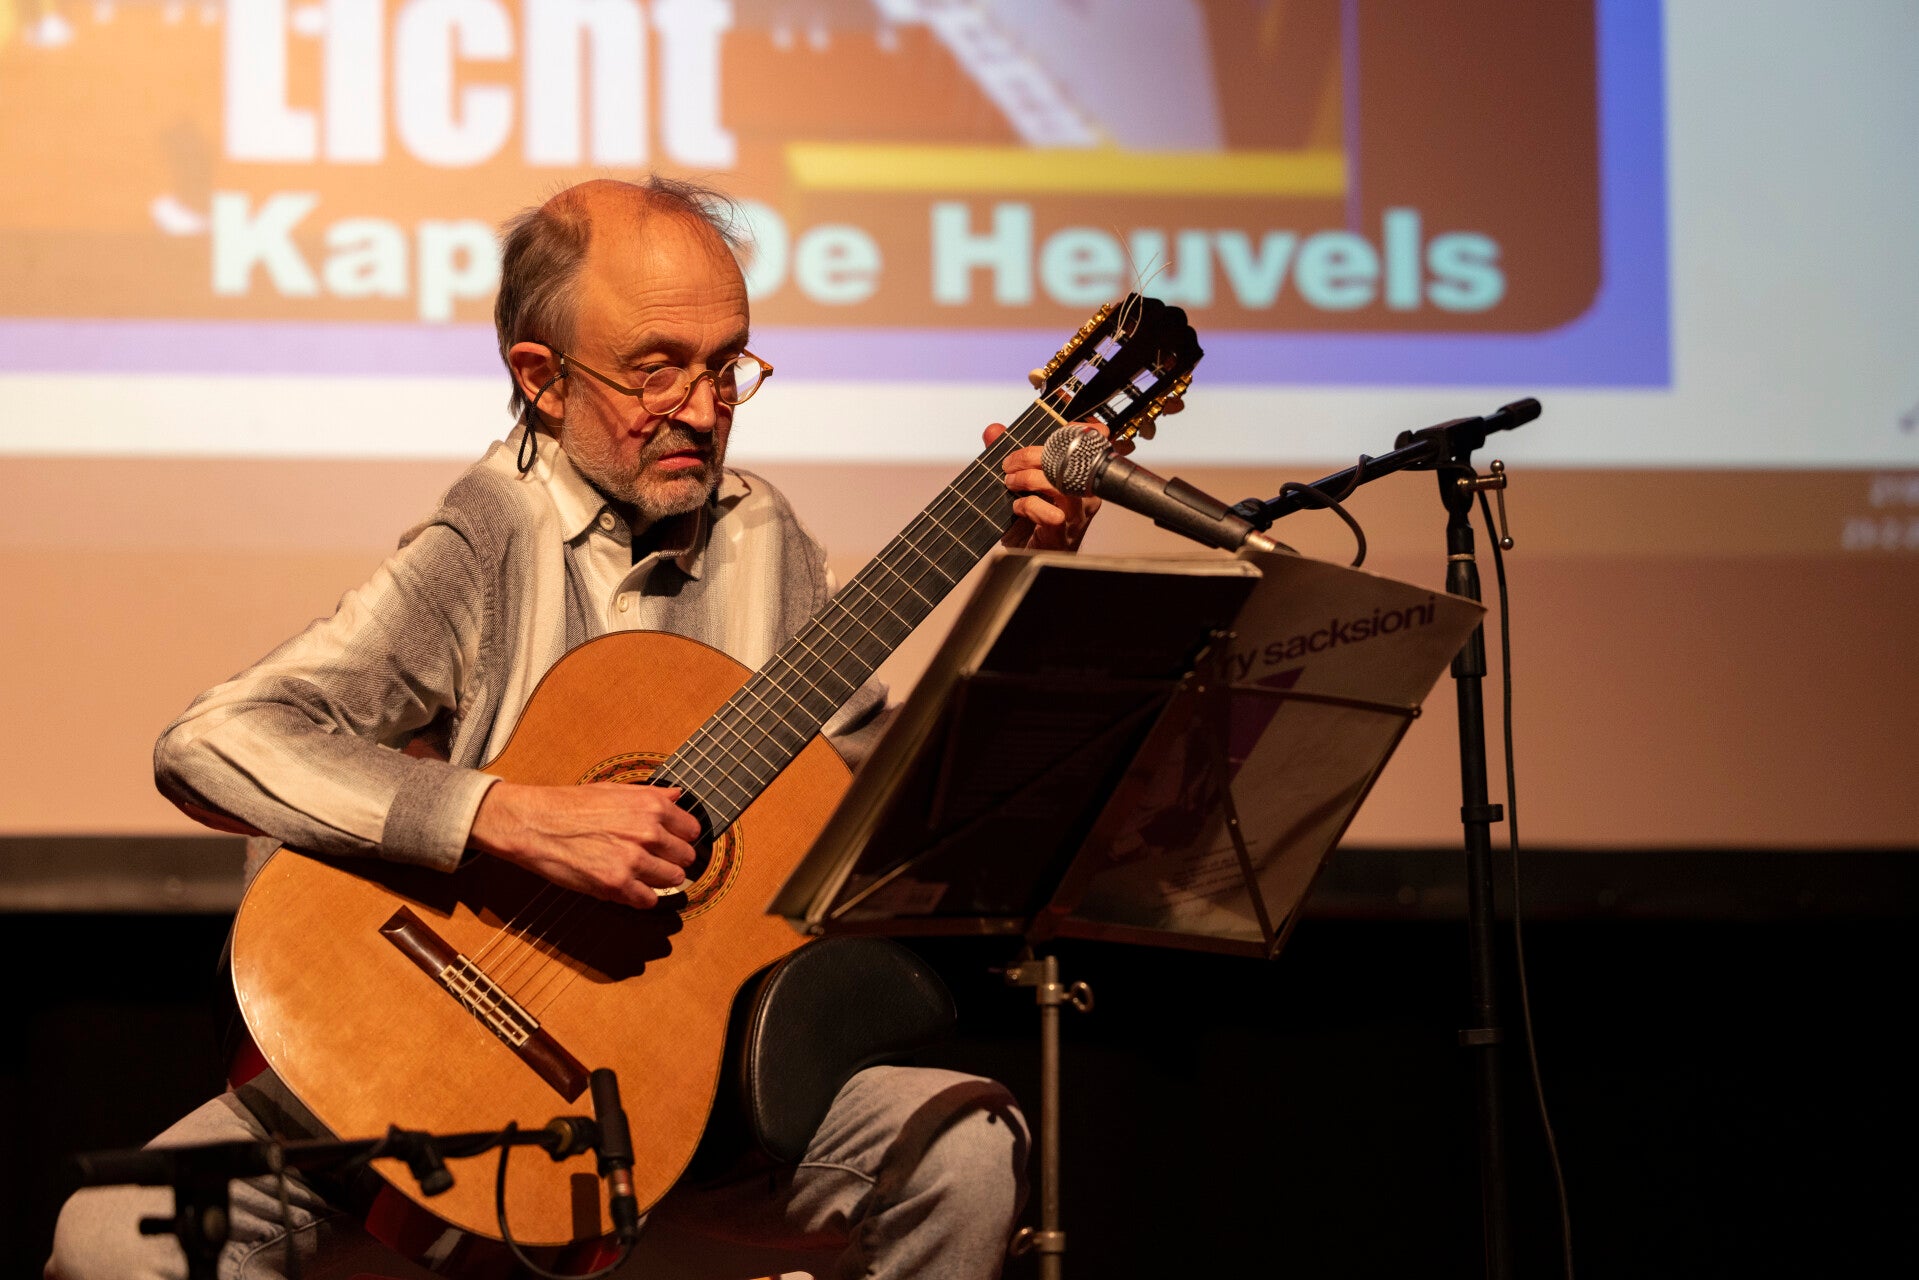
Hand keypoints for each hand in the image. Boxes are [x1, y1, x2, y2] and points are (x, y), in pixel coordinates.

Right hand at [468, 781, 700, 908]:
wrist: (535, 823)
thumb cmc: (570, 805)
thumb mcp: (615, 789)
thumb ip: (651, 795)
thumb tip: (677, 796)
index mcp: (651, 807)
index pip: (692, 830)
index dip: (682, 838)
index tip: (672, 842)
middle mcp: (648, 833)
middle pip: (686, 858)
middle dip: (673, 860)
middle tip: (656, 860)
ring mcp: (633, 860)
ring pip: (673, 880)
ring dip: (660, 880)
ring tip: (642, 874)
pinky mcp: (616, 885)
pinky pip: (648, 900)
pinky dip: (641, 897)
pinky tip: (628, 887)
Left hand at [984, 418, 1107, 550]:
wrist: (1037, 553)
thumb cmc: (1035, 516)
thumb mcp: (1020, 480)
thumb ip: (1010, 454)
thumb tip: (993, 430)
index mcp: (1081, 472)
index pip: (1088, 443)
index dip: (1077, 429)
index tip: (1054, 426)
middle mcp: (1085, 490)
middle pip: (1066, 459)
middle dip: (1031, 455)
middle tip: (1009, 464)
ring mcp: (1077, 511)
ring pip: (1058, 483)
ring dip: (1027, 479)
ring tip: (1011, 483)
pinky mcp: (1063, 529)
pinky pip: (1047, 512)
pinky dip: (1027, 506)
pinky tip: (1018, 508)